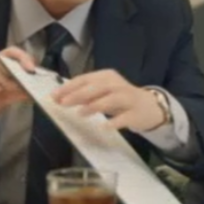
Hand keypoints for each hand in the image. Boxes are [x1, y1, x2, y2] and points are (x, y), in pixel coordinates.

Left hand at [51, 69, 166, 132]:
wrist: (150, 107)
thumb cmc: (121, 99)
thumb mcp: (103, 92)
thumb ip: (85, 93)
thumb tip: (61, 97)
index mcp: (107, 76)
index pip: (85, 79)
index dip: (68, 87)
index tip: (54, 96)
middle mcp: (117, 84)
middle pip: (96, 87)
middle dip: (78, 95)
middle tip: (63, 103)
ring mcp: (127, 98)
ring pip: (110, 99)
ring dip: (94, 105)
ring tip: (80, 113)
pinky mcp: (135, 113)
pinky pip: (124, 117)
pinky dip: (114, 122)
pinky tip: (104, 127)